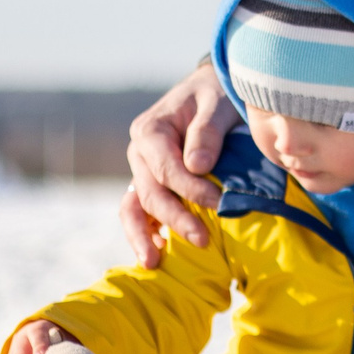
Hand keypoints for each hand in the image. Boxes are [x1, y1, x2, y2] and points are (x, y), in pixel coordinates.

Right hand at [121, 63, 238, 268]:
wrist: (212, 91)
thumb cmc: (216, 95)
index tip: (219, 203)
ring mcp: (142, 171)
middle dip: (176, 219)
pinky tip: (158, 254)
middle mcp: (139, 153)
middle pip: (151, 193)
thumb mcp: (216, 103)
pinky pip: (141, 212)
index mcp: (150, 130)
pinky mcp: (152, 184)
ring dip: (144, 236)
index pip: (166, 169)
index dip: (191, 189)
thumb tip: (197, 166)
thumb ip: (207, 131)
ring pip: (134, 207)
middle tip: (203, 240)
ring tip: (154, 262)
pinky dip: (146, 233)